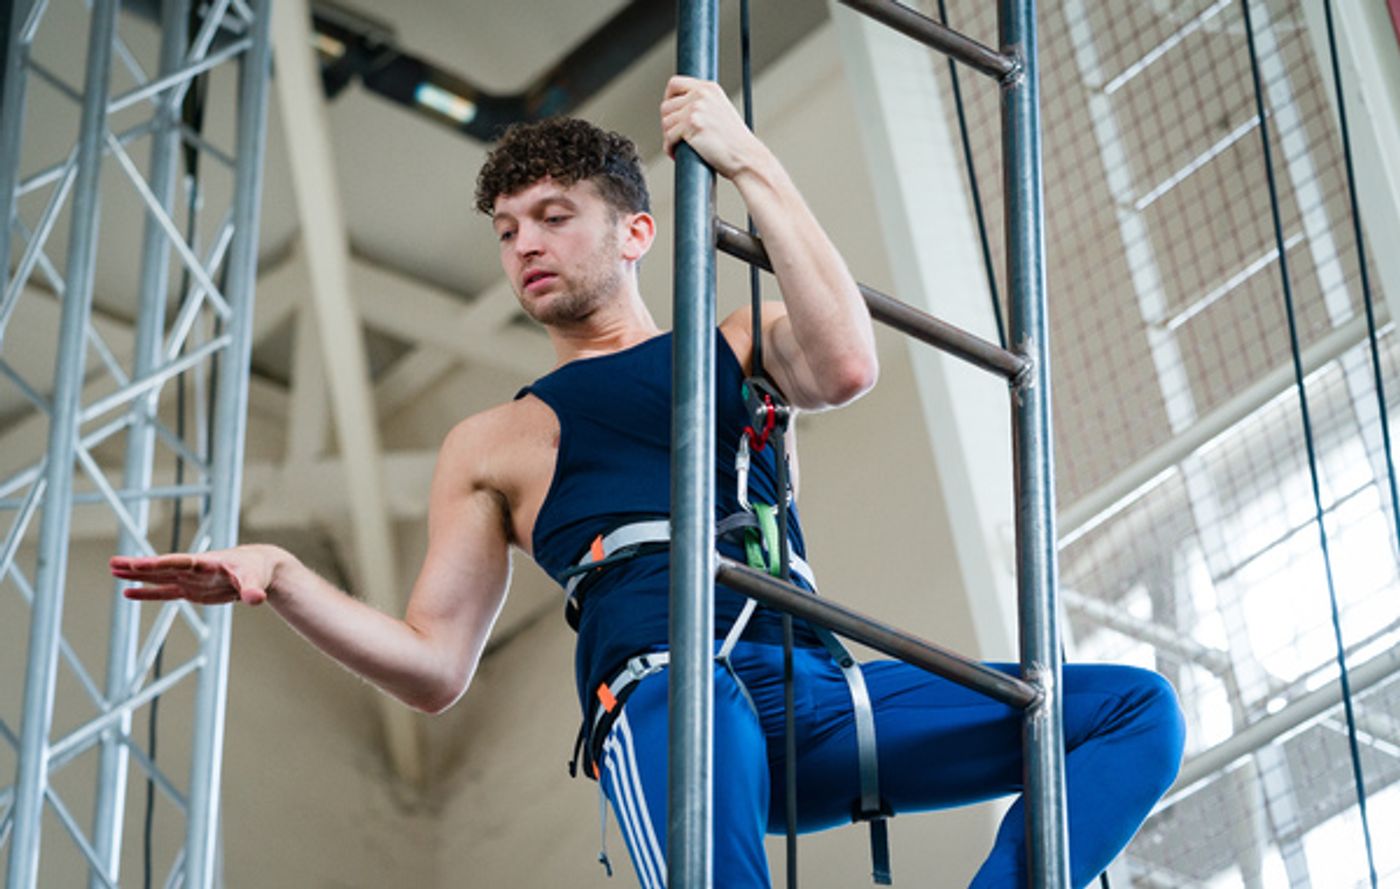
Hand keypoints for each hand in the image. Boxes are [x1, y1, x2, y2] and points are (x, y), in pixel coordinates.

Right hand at [109, 544, 287, 605]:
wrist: (259, 568)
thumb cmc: (257, 569)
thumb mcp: (255, 580)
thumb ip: (252, 589)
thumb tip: (256, 600)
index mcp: (206, 563)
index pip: (178, 563)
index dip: (159, 564)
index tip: (138, 563)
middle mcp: (193, 570)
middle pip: (161, 567)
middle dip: (139, 566)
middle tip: (113, 562)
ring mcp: (190, 580)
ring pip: (158, 577)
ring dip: (137, 575)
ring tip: (113, 570)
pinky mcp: (191, 590)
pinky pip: (165, 592)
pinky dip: (147, 593)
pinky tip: (129, 592)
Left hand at [660, 75, 769, 179]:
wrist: (745, 156)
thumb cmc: (734, 141)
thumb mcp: (720, 111)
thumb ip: (702, 104)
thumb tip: (678, 109)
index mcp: (709, 88)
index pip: (675, 84)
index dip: (667, 99)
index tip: (670, 113)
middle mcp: (701, 94)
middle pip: (666, 106)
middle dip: (668, 124)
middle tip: (676, 136)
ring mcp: (696, 109)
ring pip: (665, 123)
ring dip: (669, 138)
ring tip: (679, 146)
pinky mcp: (691, 125)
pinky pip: (668, 137)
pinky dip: (670, 149)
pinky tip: (677, 154)